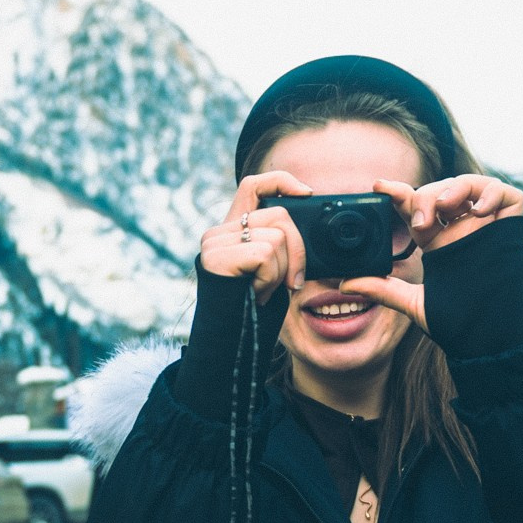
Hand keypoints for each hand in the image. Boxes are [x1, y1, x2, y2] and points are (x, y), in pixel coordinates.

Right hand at [197, 170, 314, 301]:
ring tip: (263, 290)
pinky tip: (256, 293)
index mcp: (232, 231)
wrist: (230, 341)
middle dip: (297, 250)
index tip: (307, 193)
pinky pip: (266, 256)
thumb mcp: (272, 269)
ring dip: (282, 271)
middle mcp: (218, 232)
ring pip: (277, 237)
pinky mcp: (216, 257)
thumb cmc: (254, 309)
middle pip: (279, 215)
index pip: (254, 185)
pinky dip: (270, 279)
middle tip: (290, 282)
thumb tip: (305, 220)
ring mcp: (215, 243)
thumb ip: (279, 241)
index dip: (282, 181)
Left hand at [335, 175, 522, 329]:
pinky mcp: (510, 221)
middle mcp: (459, 226)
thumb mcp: (415, 303)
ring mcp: (486, 221)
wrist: (493, 333)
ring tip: (444, 207)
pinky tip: (479, 212)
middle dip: (426, 198)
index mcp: (436, 239)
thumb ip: (384, 290)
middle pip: (439, 192)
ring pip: (468, 184)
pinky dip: (490, 194)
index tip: (379, 187)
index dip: (398, 193)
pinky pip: (504, 193)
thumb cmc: (458, 318)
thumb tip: (346, 284)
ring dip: (453, 188)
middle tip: (421, 222)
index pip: (415, 207)